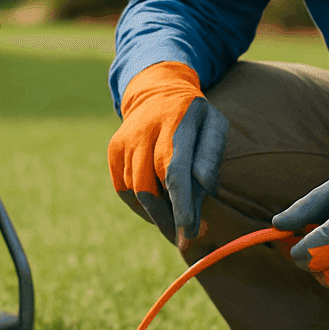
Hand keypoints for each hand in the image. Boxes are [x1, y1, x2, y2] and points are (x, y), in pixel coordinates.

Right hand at [108, 61, 228, 241]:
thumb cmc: (194, 116)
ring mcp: (125, 141)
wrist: (157, 90)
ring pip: (135, 191)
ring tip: (174, 226)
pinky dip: (139, 206)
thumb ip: (212, 153)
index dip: (181, 204)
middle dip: (167, 219)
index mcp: (175, 123)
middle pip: (149, 186)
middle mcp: (145, 131)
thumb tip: (205, 186)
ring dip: (154, 215)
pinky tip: (156, 212)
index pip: (175, 170)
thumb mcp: (214, 124)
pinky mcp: (114, 149)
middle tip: (183, 239)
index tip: (189, 231)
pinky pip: (123, 189)